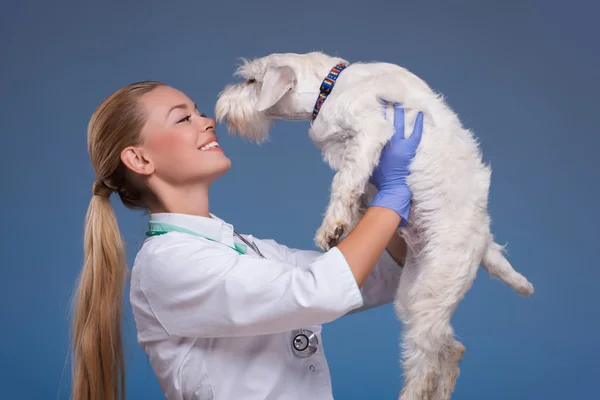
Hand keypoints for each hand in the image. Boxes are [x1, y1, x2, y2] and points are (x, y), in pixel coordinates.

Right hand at [369, 102, 423, 225]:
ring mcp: (400, 144)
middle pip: (387, 120)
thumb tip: (361, 144)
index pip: (376, 123)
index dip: (377, 113)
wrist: (392, 188)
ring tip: (401, 101)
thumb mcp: (370, 163)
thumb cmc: (379, 178)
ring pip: (401, 123)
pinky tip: (421, 114)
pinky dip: (418, 123)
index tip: (375, 102)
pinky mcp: (410, 148)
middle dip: (388, 107)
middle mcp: (387, 141)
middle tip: (387, 96)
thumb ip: (368, 153)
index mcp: (378, 143)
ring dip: (401, 112)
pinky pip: (416, 133)